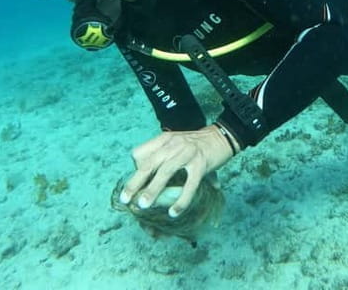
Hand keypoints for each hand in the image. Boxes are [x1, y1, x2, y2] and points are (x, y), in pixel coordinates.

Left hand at [118, 125, 235, 217]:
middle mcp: (173, 144)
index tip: (138, 182)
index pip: (140, 153)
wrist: (222, 135)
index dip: (135, 169)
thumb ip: (161, 155)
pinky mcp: (201, 164)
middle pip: (148, 164)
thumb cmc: (195, 143)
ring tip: (143, 205)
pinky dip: (181, 200)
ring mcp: (187, 153)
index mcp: (164, 139)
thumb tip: (143, 173)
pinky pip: (189, 185)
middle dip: (135, 183)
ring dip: (153, 190)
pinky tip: (173, 212)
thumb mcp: (174, 142)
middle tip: (125, 199)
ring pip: (165, 173)